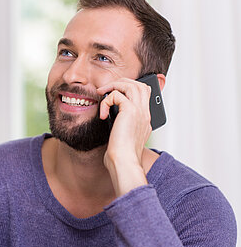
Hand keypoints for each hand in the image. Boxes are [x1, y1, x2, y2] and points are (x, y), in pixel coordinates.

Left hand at [97, 78, 151, 195]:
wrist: (124, 163)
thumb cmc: (121, 156)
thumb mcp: (122, 138)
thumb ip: (120, 127)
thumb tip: (108, 118)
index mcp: (145, 120)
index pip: (144, 95)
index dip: (130, 90)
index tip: (114, 96)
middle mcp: (145, 114)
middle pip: (140, 86)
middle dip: (122, 83)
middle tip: (106, 90)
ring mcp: (139, 112)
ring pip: (132, 85)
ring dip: (114, 86)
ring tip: (102, 94)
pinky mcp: (130, 111)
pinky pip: (117, 94)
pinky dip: (106, 100)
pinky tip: (102, 114)